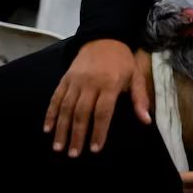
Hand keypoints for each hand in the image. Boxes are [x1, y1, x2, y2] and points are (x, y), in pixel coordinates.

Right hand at [43, 40, 151, 156]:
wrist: (103, 37)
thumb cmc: (122, 60)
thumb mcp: (136, 76)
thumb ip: (139, 99)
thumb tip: (146, 121)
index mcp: (110, 84)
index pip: (103, 112)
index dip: (99, 131)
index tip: (95, 149)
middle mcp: (90, 83)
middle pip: (82, 113)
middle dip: (77, 135)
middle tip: (73, 154)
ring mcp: (75, 81)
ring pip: (66, 108)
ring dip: (61, 129)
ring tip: (58, 147)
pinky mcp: (65, 78)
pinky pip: (56, 98)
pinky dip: (50, 113)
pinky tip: (47, 128)